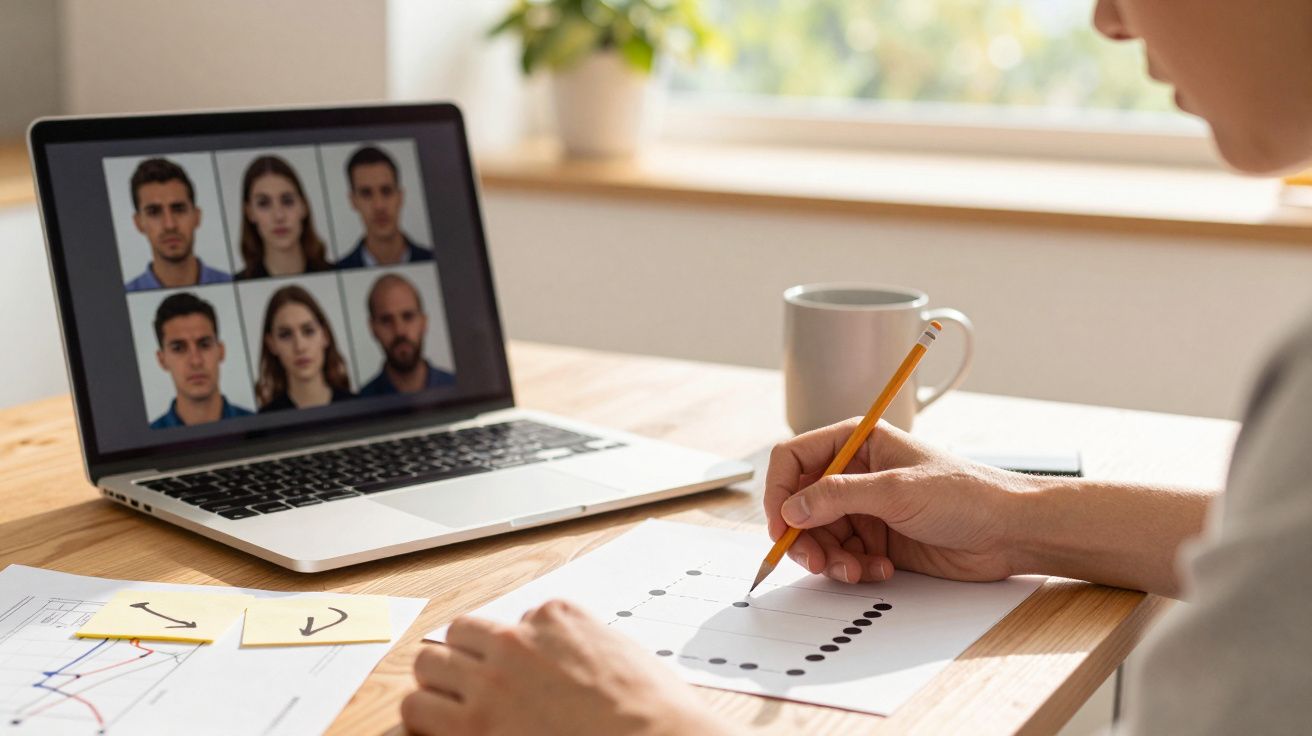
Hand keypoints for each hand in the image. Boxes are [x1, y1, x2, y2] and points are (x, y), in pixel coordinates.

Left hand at [402, 600, 738, 735]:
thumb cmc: (652, 713)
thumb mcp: (620, 653)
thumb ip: (579, 644)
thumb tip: (562, 659)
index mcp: (557, 616)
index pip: (508, 621)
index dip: (508, 650)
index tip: (514, 671)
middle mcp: (517, 641)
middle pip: (457, 633)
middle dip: (463, 659)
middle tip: (473, 688)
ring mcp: (491, 682)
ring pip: (426, 666)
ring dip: (437, 687)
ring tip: (450, 711)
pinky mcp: (474, 726)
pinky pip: (420, 713)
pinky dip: (425, 724)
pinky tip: (440, 733)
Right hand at [763, 419, 1034, 584]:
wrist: (1010, 532)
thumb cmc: (966, 494)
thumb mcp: (896, 491)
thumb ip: (838, 497)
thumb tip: (791, 509)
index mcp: (856, 443)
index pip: (793, 459)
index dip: (779, 492)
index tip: (780, 527)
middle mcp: (855, 473)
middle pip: (800, 504)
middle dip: (803, 536)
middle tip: (815, 562)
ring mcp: (865, 508)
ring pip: (818, 536)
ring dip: (830, 559)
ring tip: (856, 570)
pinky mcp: (877, 540)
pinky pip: (843, 557)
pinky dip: (853, 569)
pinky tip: (881, 569)